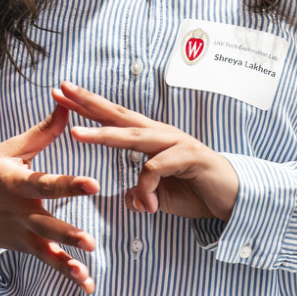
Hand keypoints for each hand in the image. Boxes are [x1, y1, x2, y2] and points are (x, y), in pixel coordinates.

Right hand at [0, 100, 101, 292]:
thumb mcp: (10, 149)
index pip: (44, 183)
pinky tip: (87, 284)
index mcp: (14, 182)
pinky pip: (45, 260)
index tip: (92, 184)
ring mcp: (19, 232)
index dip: (68, 184)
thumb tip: (67, 105)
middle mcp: (17, 211)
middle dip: (67, 233)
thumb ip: (43, 132)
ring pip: (45, 248)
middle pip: (45, 223)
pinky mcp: (23, 246)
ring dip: (65, 261)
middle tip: (90, 242)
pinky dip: (64, 272)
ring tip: (86, 271)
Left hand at [54, 81, 239, 219]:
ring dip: (103, 134)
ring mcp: (176, 143)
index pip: (114, 118)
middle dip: (88, 102)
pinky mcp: (190, 158)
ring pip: (134, 136)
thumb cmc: (197, 192)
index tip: (61, 94)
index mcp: (151, 139)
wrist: (236, 199)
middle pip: (119, 114)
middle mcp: (161, 134)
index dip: (88, 106)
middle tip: (61, 90)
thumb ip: (142, 193)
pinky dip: (145, 187)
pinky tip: (147, 205)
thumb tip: (126, 198)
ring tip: (76, 133)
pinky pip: (156, 168)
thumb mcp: (161, 196)